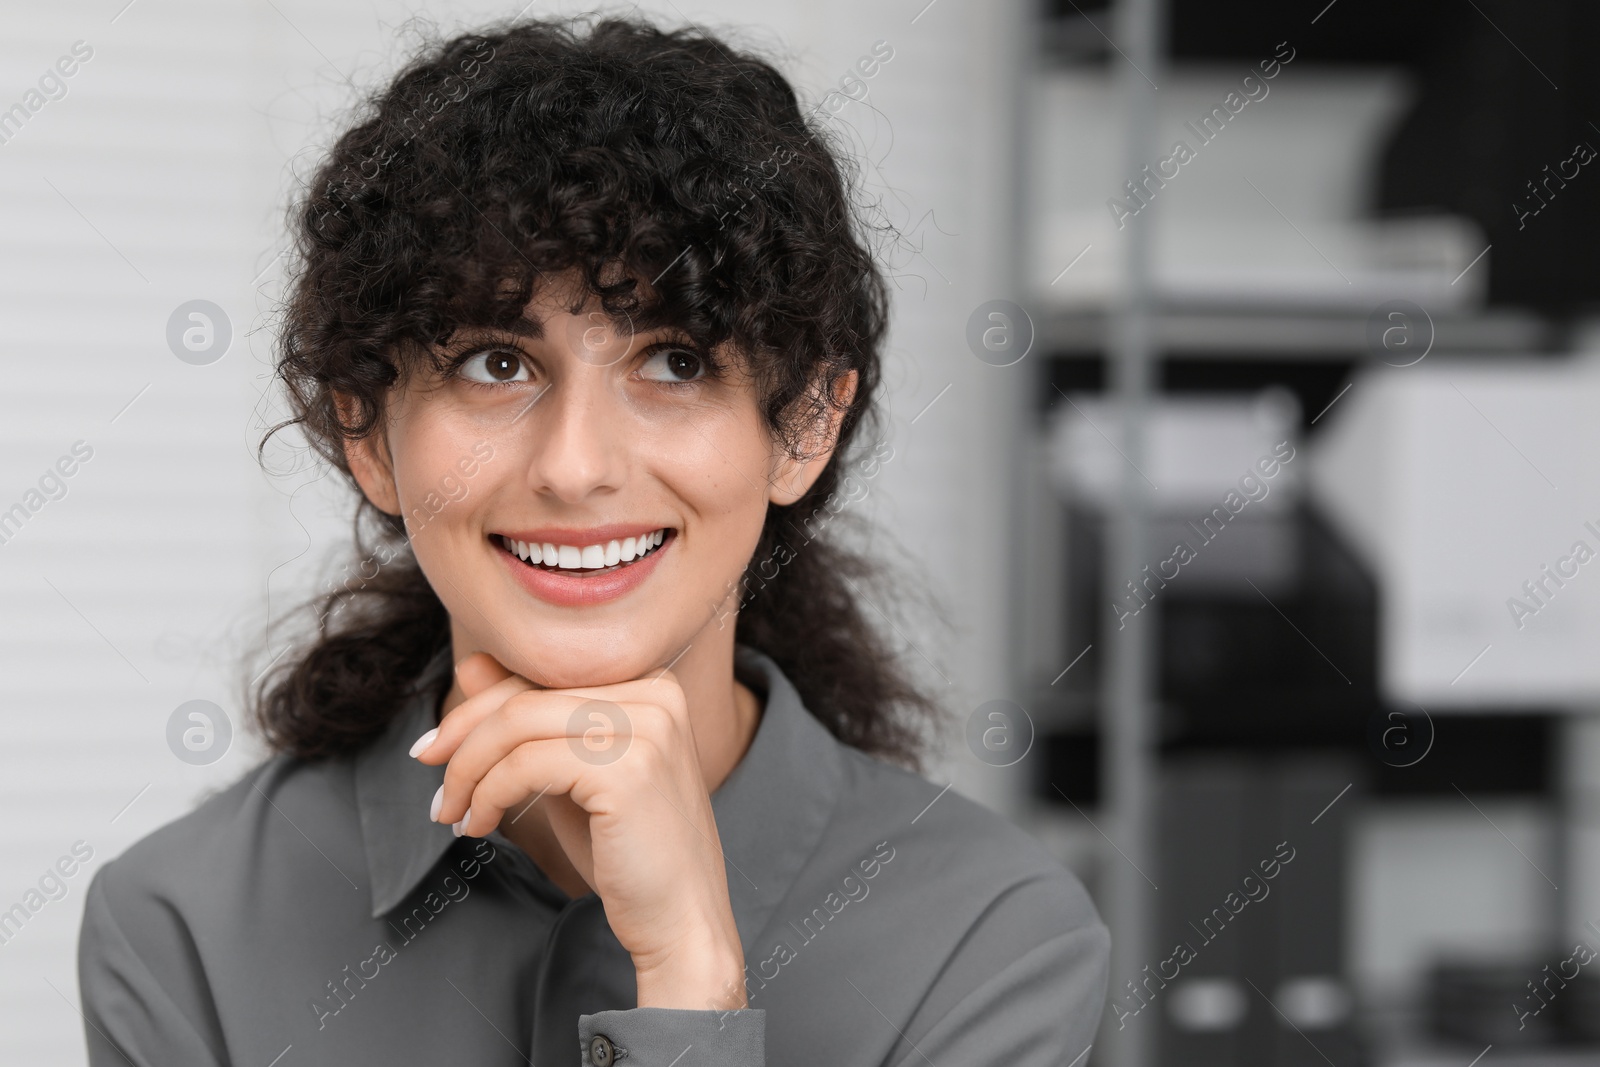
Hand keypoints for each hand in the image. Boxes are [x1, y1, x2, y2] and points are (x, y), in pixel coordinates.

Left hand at [412, 652, 748, 1010]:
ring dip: (468, 772)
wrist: (681, 919)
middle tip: (430, 776)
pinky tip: (479, 824)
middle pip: (525, 695)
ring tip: (454, 812)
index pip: (542, 674)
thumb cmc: (628, 850)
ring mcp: (646, 728)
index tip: (436, 749)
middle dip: (462, 736)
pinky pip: (526, 764)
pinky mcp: (629, 769)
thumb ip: (529, 718)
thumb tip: (471, 663)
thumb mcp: (570, 771)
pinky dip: (488, 794)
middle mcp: (655, 693)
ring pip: (517, 724)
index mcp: (650, 683)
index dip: (477, 709)